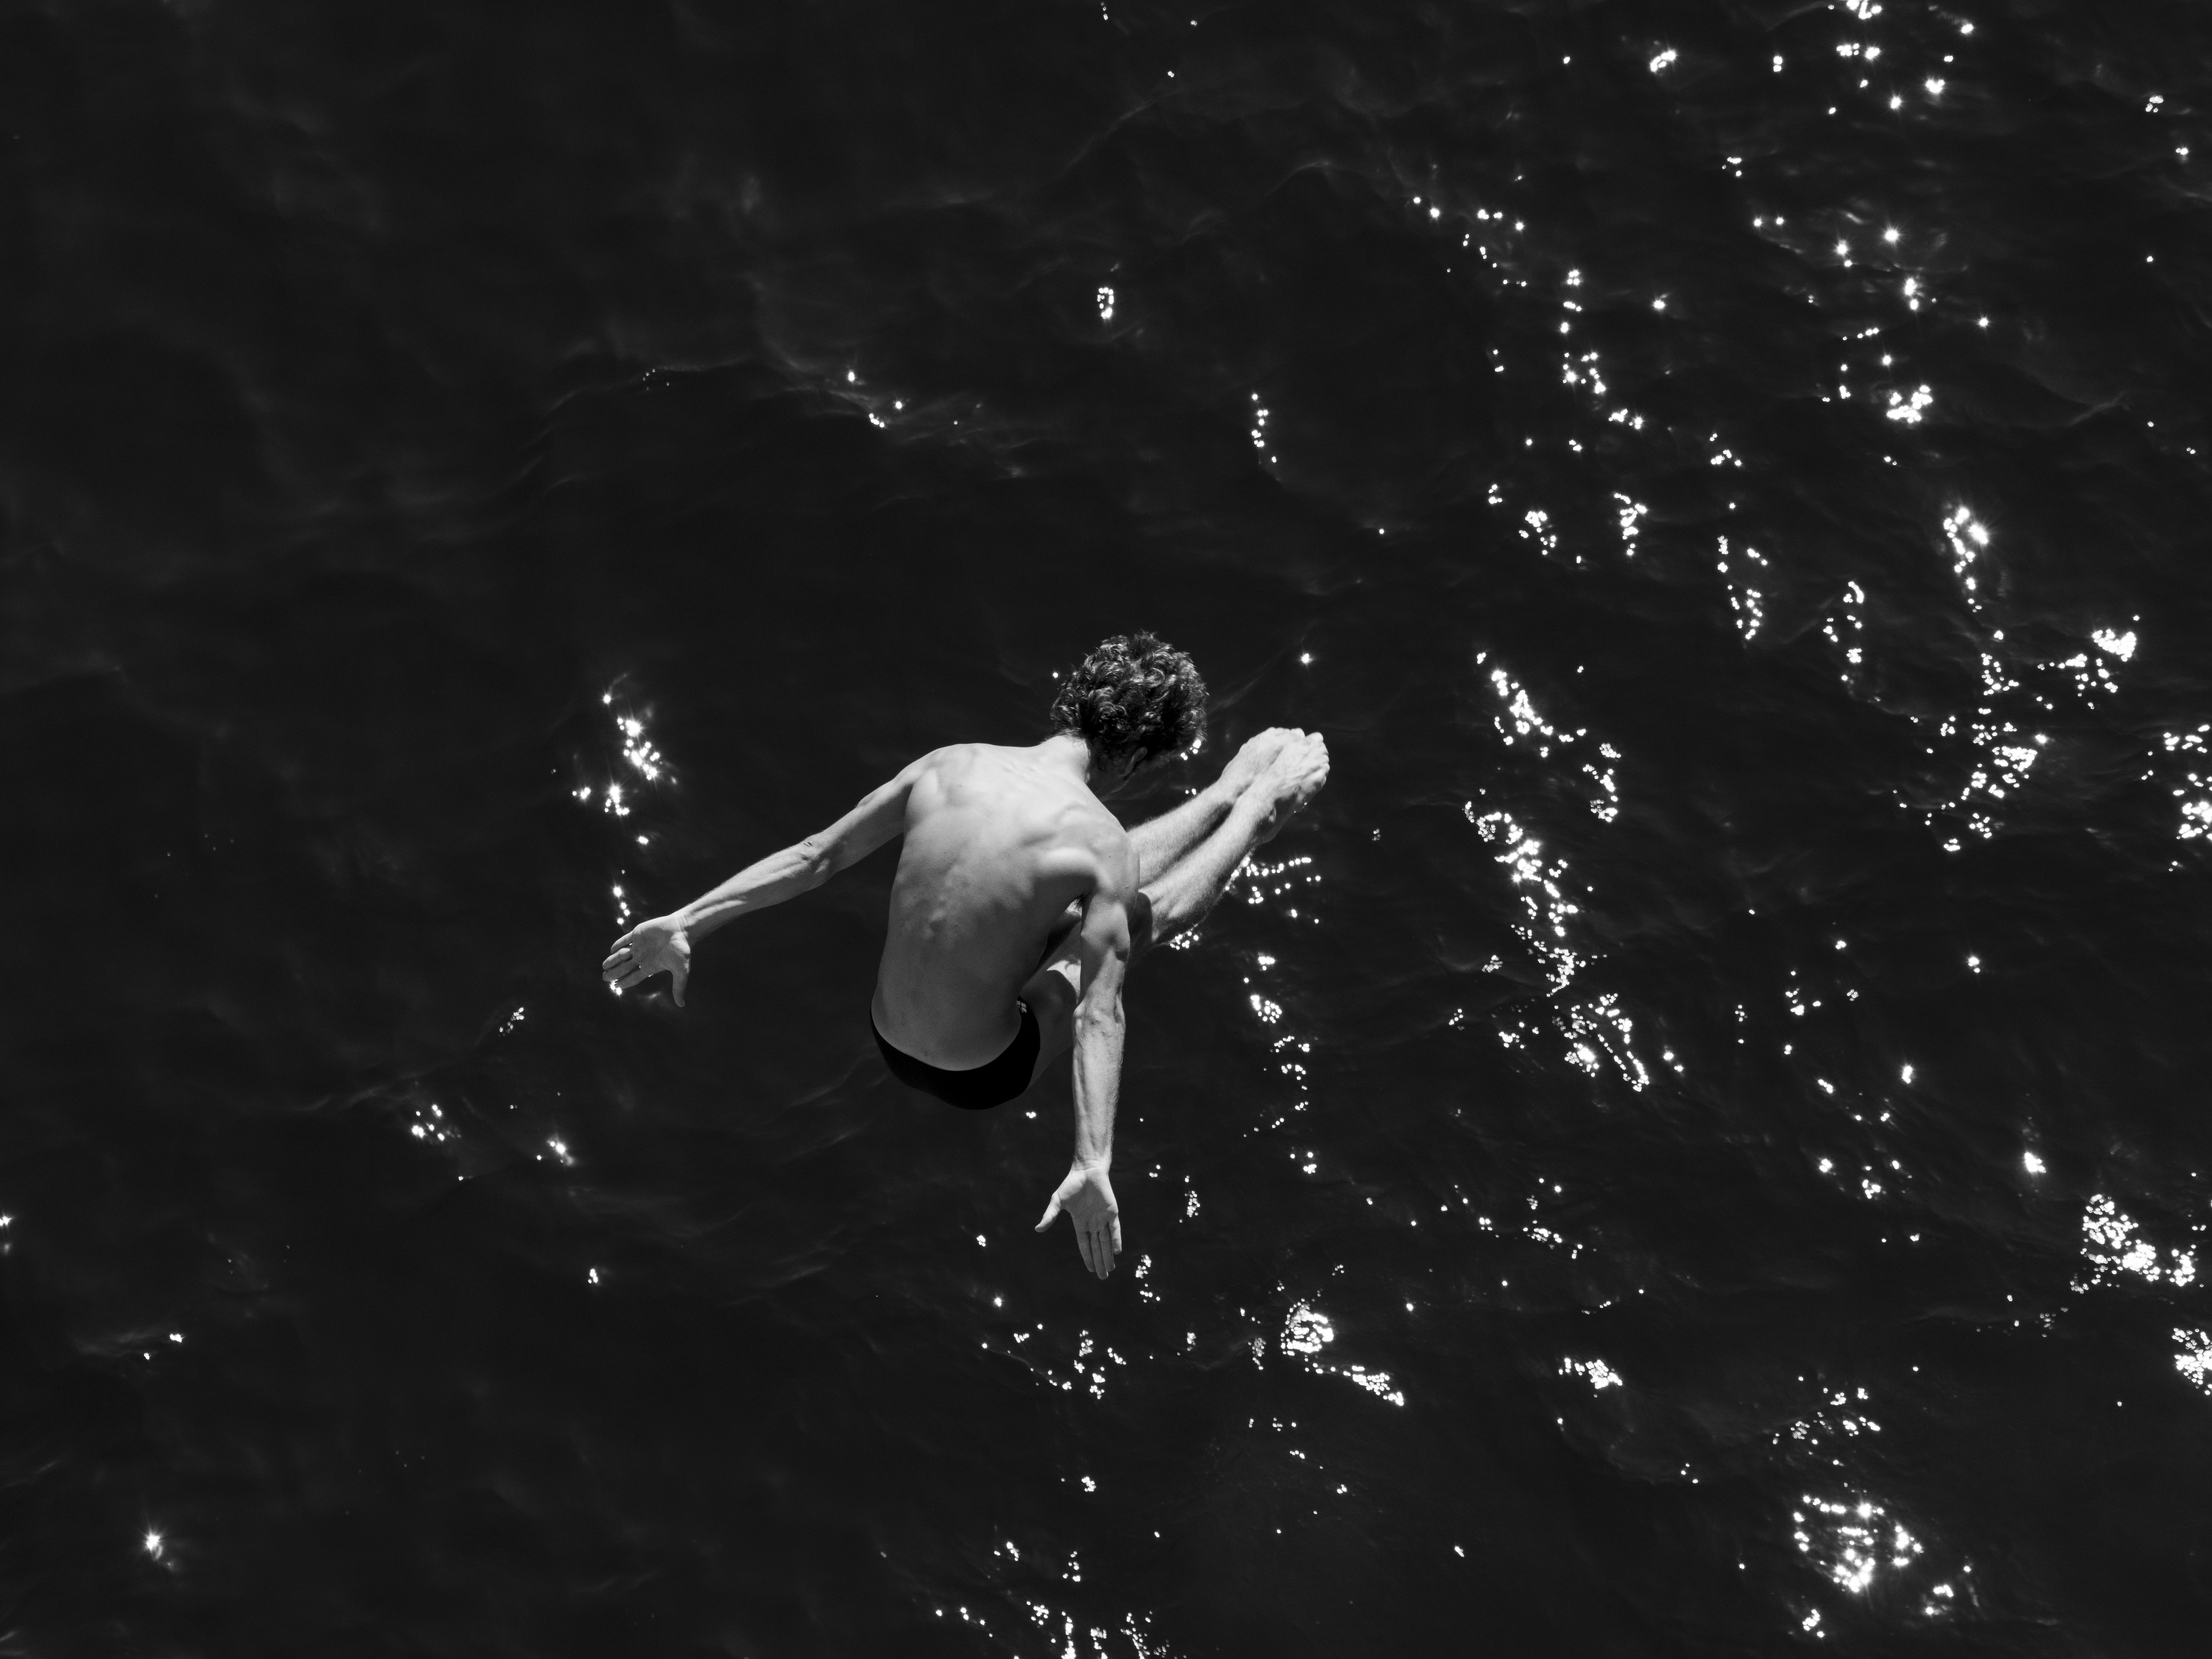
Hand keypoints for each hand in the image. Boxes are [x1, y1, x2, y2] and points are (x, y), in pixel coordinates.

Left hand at [601, 914, 691, 1004]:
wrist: (682, 929)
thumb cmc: (682, 950)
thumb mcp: (681, 971)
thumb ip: (678, 987)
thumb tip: (682, 1005)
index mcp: (650, 967)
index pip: (634, 977)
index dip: (624, 982)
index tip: (616, 986)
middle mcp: (643, 957)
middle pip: (625, 968)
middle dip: (614, 973)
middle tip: (604, 978)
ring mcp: (639, 946)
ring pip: (622, 955)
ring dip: (613, 960)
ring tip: (604, 966)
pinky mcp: (638, 934)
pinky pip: (625, 940)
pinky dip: (618, 945)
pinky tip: (612, 950)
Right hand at [1035, 1163, 1120, 1278]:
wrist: (1086, 1170)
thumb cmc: (1071, 1184)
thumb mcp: (1057, 1201)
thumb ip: (1050, 1216)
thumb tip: (1038, 1229)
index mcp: (1080, 1223)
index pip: (1085, 1244)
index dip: (1087, 1257)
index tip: (1091, 1270)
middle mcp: (1093, 1223)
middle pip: (1097, 1247)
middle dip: (1100, 1261)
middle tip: (1103, 1277)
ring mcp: (1103, 1218)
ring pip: (1106, 1241)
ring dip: (1108, 1255)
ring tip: (1110, 1269)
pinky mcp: (1112, 1211)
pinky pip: (1115, 1229)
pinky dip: (1116, 1240)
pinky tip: (1117, 1251)